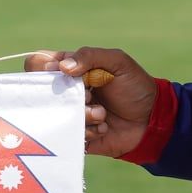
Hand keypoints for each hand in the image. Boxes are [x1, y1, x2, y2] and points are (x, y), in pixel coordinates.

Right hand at [26, 47, 157, 156]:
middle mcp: (65, 92)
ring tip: (102, 114)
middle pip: (41, 93)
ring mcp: (69, 114)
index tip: (62, 74)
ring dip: (81, 114)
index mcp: (70, 70)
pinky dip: (87, 131)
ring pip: (56, 116)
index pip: (38, 64)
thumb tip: (62, 67)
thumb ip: (90, 56)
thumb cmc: (135, 86)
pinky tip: (103, 127)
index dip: (42, 69)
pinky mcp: (76, 136)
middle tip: (88, 95)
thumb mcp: (117, 62)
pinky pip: (68, 135)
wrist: (153, 120)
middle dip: (66, 95)